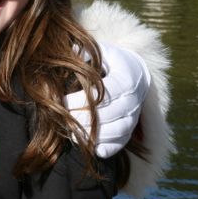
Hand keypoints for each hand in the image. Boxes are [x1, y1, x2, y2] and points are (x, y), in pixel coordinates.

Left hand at [66, 43, 149, 157]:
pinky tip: (88, 145)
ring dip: (93, 135)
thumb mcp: (103, 51)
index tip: (61, 102)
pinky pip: (121, 143)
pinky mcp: (131, 129)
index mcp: (127, 79)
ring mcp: (134, 116)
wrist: (136, 74)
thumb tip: (69, 50)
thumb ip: (87, 52)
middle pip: (109, 114)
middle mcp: (134, 100)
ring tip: (71, 133)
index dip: (81, 101)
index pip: (104, 93)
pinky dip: (106, 148)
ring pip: (117, 131)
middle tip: (62, 118)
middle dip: (83, 119)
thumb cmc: (113, 62)